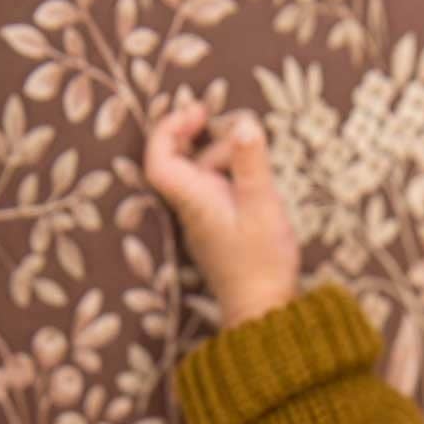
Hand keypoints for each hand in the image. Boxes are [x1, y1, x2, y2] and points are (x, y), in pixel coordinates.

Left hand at [143, 101, 300, 326]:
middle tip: (223, 120)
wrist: (264, 312)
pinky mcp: (220, 229)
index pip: (159, 159)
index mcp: (195, 200)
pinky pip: (218, 190)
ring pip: (204, 174)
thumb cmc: (261, 264)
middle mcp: (194, 208)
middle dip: (202, 136)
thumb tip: (244, 123)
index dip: (169, 128)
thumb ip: (251, 163)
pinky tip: (257, 180)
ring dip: (226, 156)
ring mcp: (206, 220)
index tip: (197, 112)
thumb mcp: (262, 206)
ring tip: (257, 153)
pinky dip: (233, 176)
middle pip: (182, 160)